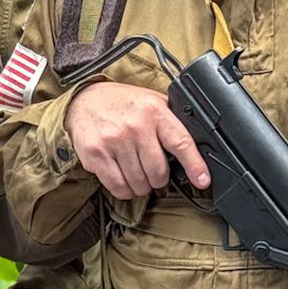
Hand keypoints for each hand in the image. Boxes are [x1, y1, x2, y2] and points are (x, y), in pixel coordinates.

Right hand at [65, 82, 210, 199]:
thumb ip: (171, 121)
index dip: (195, 166)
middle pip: (158, 172)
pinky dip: (124, 190)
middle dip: (159, 179)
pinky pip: (118, 186)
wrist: (85, 98)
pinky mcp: (96, 154)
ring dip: (141, 186)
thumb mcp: (152, 101)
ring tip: (137, 173)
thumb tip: (197, 148)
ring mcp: (114, 141)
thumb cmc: (122, 103)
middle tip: (154, 172)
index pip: (181, 143)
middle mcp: (135, 126)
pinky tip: (124, 179)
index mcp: (154, 111)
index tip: (202, 181)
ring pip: (139, 183)